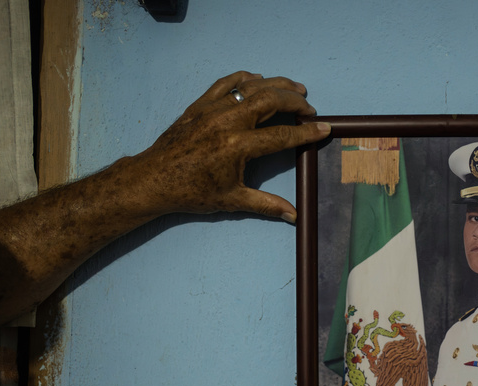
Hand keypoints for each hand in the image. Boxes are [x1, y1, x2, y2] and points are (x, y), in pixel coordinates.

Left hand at [132, 71, 329, 220]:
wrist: (154, 179)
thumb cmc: (192, 192)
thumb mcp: (232, 200)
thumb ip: (266, 205)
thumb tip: (293, 216)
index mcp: (237, 146)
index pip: (281, 135)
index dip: (305, 132)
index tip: (323, 128)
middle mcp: (227, 122)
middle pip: (270, 101)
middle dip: (294, 101)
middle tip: (309, 108)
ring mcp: (212, 109)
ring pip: (251, 87)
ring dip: (276, 85)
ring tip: (294, 89)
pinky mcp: (200, 104)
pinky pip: (225, 83)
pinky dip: (244, 78)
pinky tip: (258, 79)